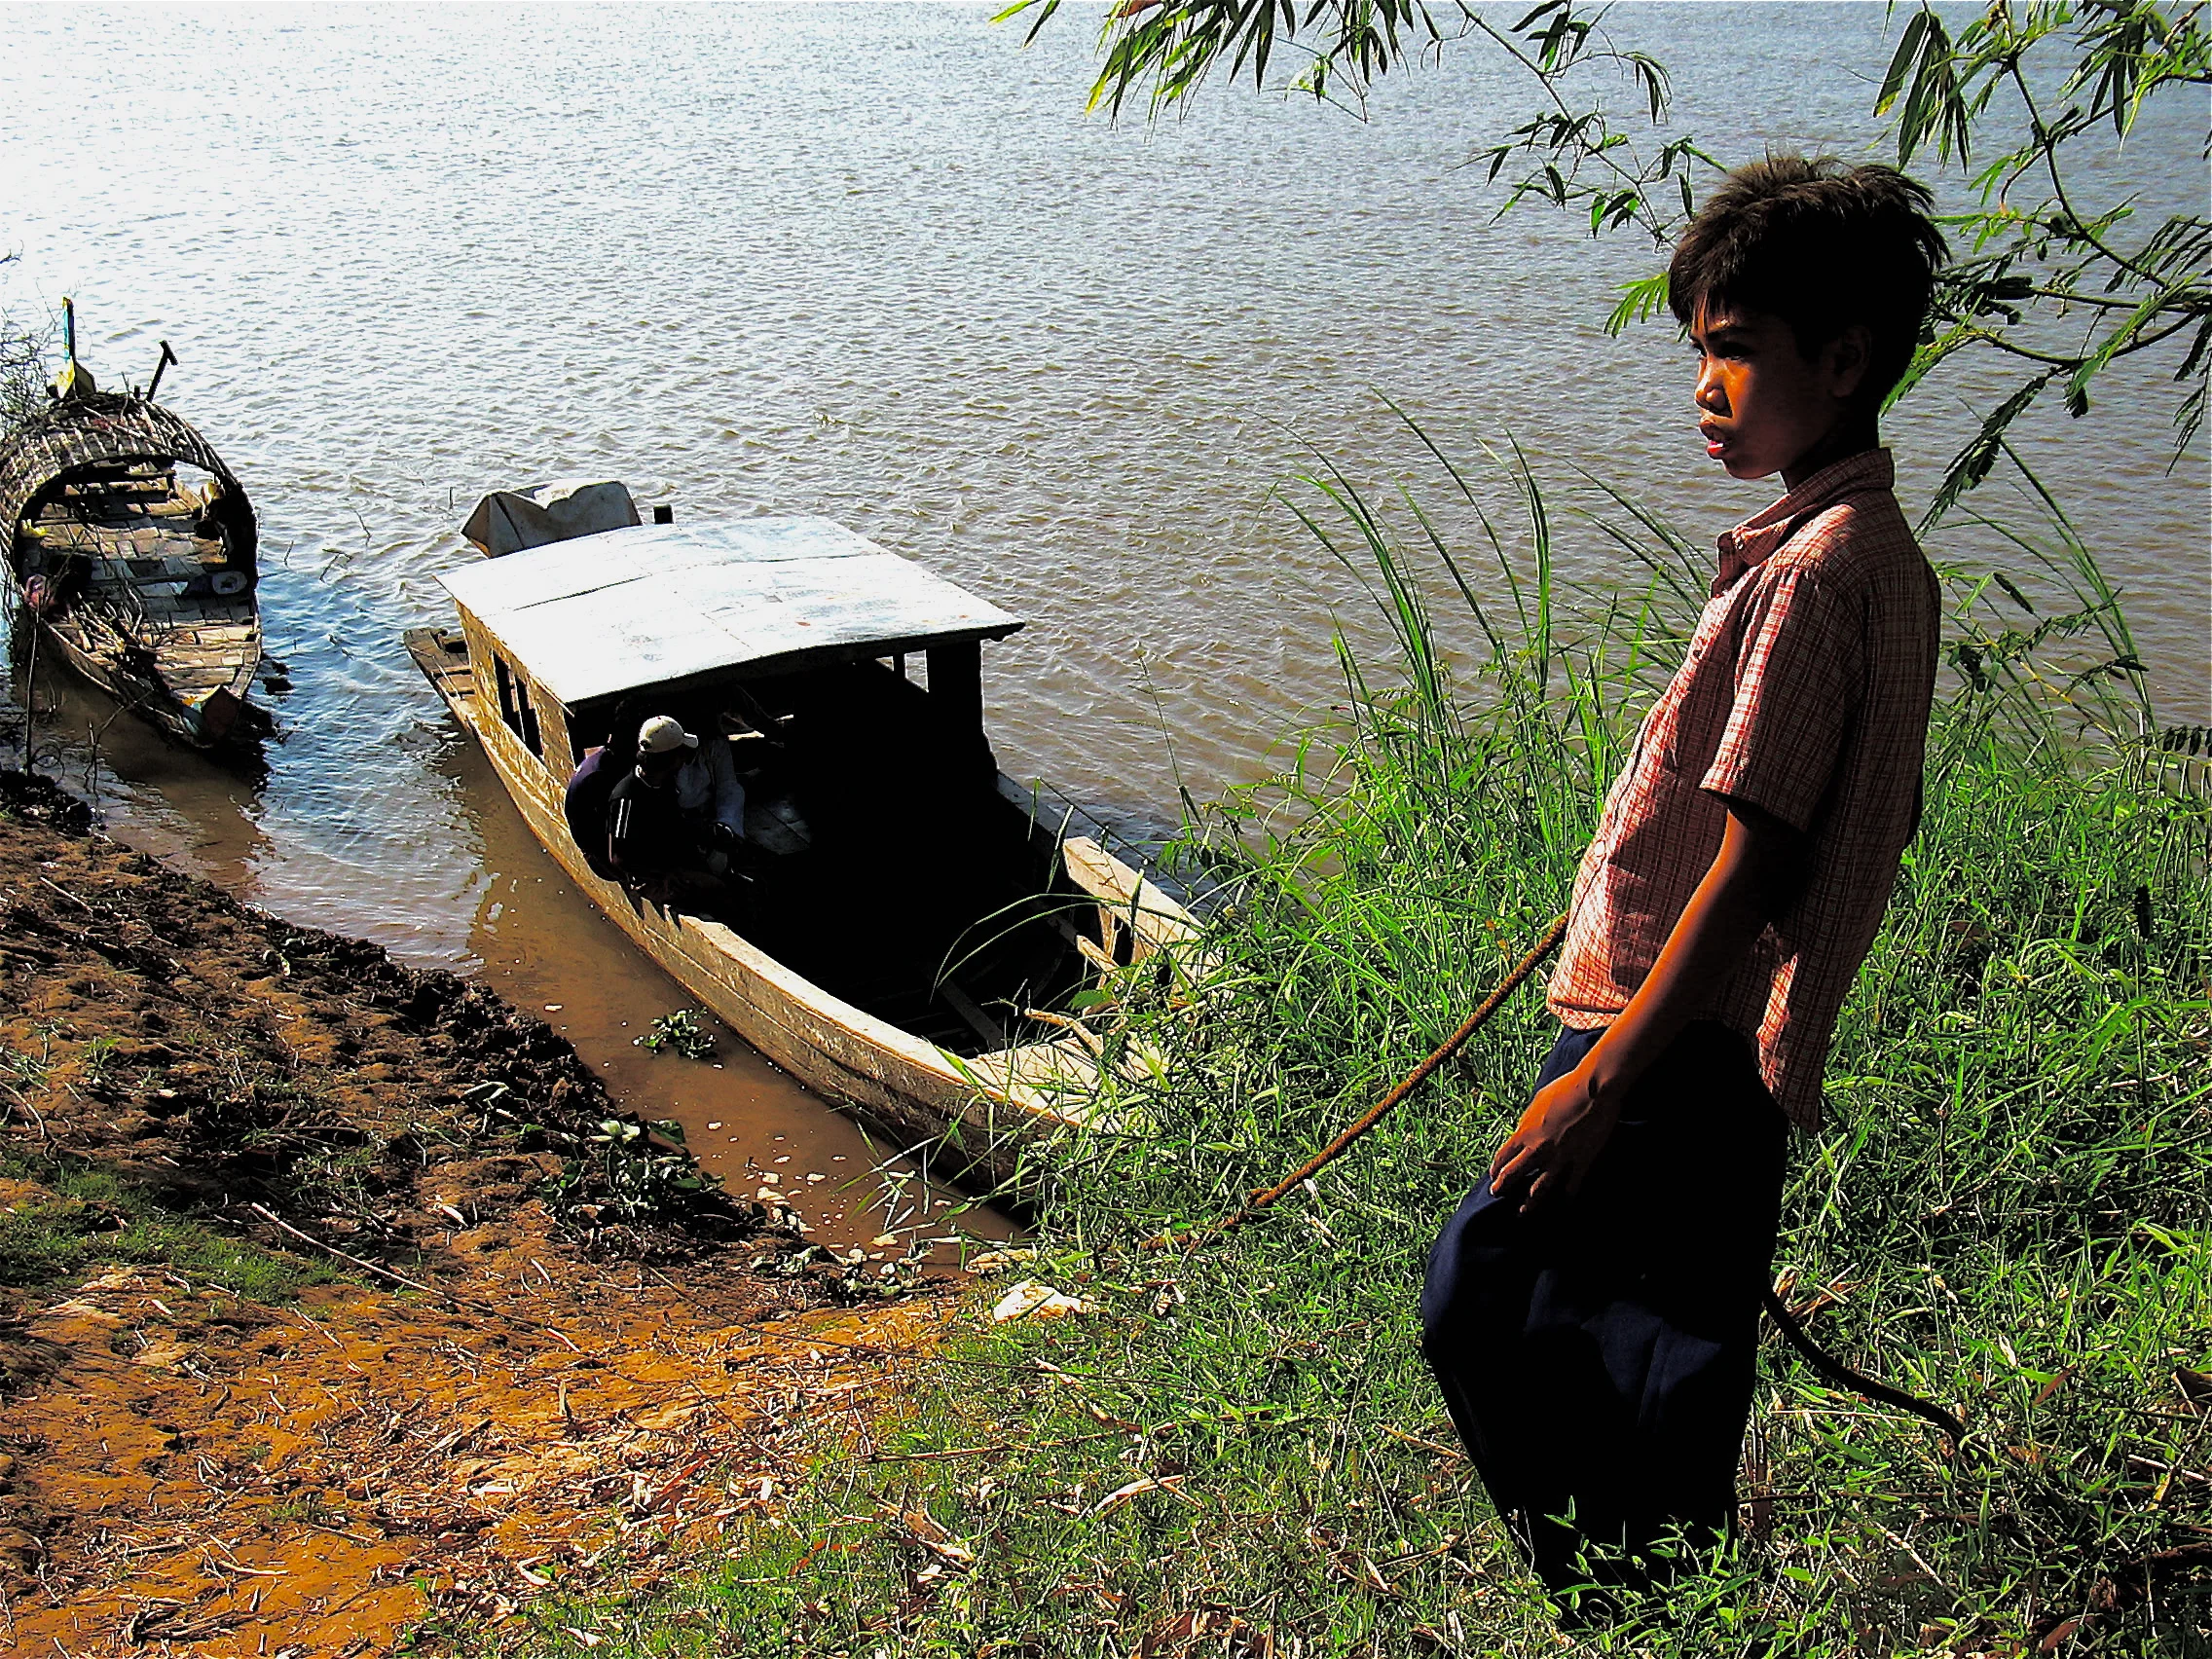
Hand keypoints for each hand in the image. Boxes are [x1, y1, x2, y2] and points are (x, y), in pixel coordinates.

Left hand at [1487, 1060, 1624, 1212]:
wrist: (1594, 1089)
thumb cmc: (1566, 1088)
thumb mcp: (1538, 1101)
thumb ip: (1529, 1119)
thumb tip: (1523, 1129)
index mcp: (1526, 1131)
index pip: (1504, 1155)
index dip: (1496, 1167)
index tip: (1493, 1174)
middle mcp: (1539, 1148)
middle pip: (1515, 1173)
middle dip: (1503, 1186)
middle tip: (1496, 1195)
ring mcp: (1560, 1158)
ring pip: (1540, 1187)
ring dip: (1530, 1201)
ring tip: (1523, 1212)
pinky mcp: (1581, 1161)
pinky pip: (1571, 1185)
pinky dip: (1567, 1195)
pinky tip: (1565, 1202)